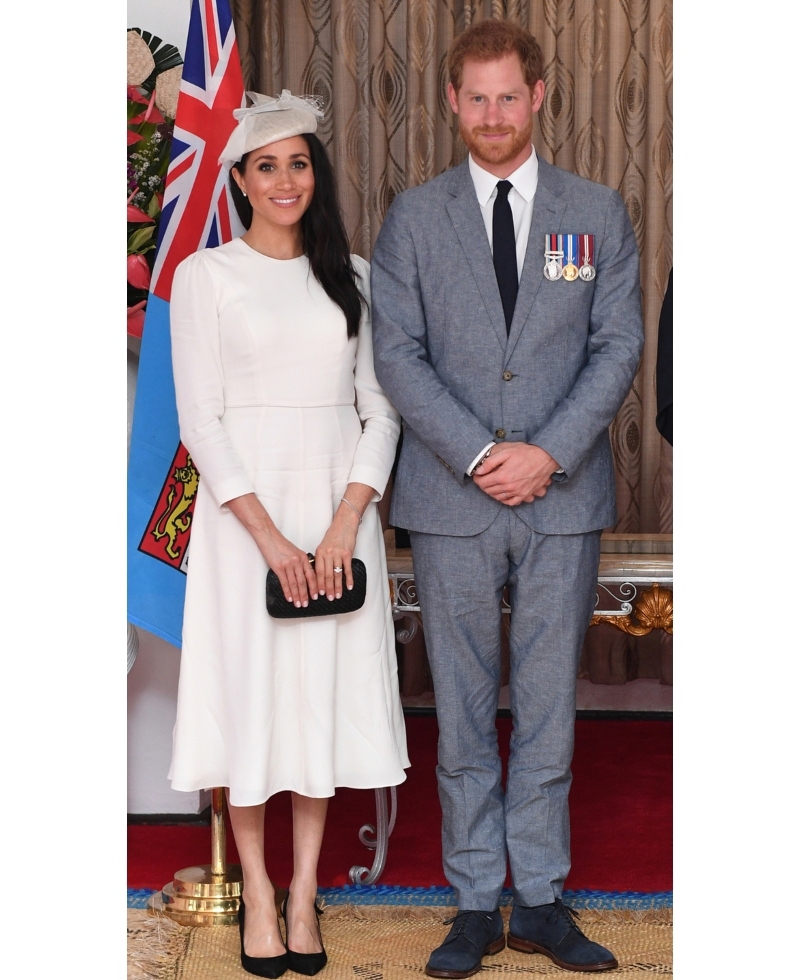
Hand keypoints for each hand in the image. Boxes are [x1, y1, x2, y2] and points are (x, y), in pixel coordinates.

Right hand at [224, 492, 317, 606]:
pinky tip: (289, 598)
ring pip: (295, 584)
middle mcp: (298, 561)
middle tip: (307, 604)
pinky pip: (284, 582)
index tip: (317, 595)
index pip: (312, 575)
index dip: (315, 587)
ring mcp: (288, 564)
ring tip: (299, 604)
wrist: (269, 537)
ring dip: (297, 596)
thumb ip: (301, 563)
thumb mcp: (295, 552)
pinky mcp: (279, 567)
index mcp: (304, 557)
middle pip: (304, 582)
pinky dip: (287, 592)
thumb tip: (305, 576)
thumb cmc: (281, 545)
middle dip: (306, 595)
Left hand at [314, 512, 358, 600]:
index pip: (318, 572)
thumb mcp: (323, 546)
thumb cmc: (334, 535)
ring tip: (338, 595)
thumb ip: (321, 559)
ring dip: (337, 587)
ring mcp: (338, 554)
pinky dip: (349, 579)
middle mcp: (328, 554)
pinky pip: (348, 569)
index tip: (319, 594)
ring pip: (337, 574)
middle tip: (329, 598)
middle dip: (328, 589)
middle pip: (327, 575)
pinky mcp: (347, 553)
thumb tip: (319, 574)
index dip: (318, 584)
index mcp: (319, 553)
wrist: (344, 524)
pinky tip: (349, 587)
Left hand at [473, 443, 559, 504]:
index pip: (482, 483)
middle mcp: (509, 487)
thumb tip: (479, 471)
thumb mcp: (506, 451)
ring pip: (498, 497)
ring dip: (492, 492)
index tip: (477, 475)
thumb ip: (490, 462)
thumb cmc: (526, 453)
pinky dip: (504, 499)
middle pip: (489, 491)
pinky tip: (503, 492)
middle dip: (483, 484)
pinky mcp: (525, 495)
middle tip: (483, 478)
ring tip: (492, 484)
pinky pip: (511, 502)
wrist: (546, 458)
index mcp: (503, 476)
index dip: (477, 478)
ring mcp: (518, 492)